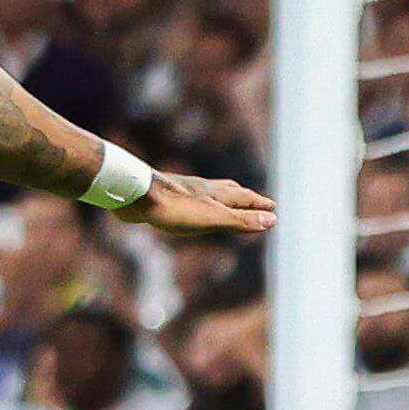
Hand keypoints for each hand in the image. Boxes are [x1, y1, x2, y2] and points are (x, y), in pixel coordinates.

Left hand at [121, 172, 274, 236]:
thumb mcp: (212, 218)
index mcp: (216, 195)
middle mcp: (202, 189)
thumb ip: (240, 220)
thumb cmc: (173, 207)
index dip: (259, 205)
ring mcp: (182, 190)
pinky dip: (194, 201)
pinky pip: (185, 198)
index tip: (273, 207)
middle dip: (244, 198)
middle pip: (229, 192)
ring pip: (207, 193)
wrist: (135, 193)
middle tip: (254, 200)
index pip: (244, 199)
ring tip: (223, 199)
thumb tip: (273, 220)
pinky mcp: (163, 196)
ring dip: (220, 197)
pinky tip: (185, 204)